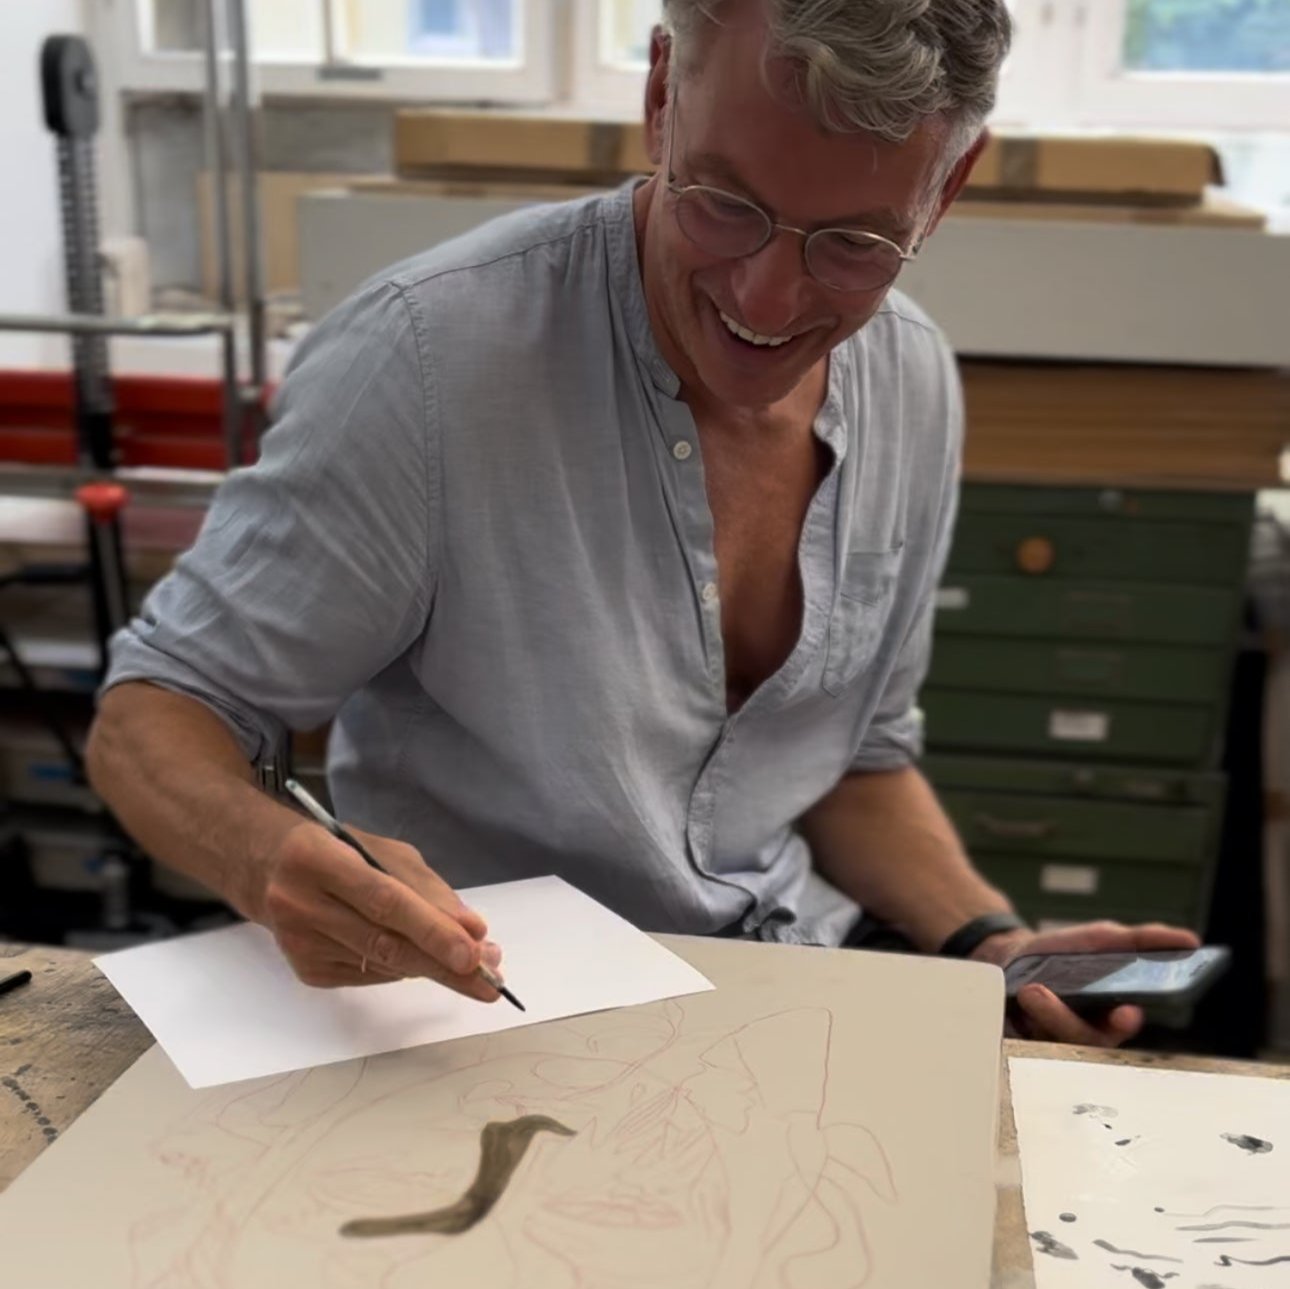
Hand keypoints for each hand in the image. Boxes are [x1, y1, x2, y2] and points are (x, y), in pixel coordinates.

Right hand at [252, 819, 502, 996]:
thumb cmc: (333, 849)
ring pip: (380, 964)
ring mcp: (299, 942)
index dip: (431, 930)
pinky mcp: (304, 970)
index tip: (473, 952)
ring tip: (472, 970)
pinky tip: (420, 959)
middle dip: (443, 964)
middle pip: (384, 942)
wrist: (263, 867)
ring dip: (432, 969)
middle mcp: (301, 903)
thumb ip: (426, 888)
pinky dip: (402, 969)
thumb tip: (471, 930)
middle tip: (488, 980)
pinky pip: (369, 974)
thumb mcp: (379, 850)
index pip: (385, 901)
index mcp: (318, 859)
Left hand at [971, 919, 1200, 1046]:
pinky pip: (1025, 1038)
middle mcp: (1085, 1031)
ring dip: (1046, 1015)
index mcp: (1112, 1013)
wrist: (1016, 953)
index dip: (1125, 1022)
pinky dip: (1024, 1019)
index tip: (1128, 1011)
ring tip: (1033, 991)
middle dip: (1074, 1023)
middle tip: (1060, 999)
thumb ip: (1144, 940)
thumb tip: (1190, 940)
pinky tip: (1020, 999)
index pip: (1123, 1025)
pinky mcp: (1023, 1039)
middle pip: (1086, 1039)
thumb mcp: (1105, 938)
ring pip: (1054, 1039)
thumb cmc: (1068, 952)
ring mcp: (1052, 1037)